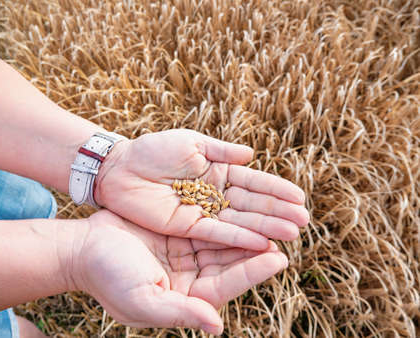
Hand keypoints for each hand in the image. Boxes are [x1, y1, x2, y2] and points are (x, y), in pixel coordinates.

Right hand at [74, 210, 287, 333]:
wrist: (82, 248)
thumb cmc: (108, 277)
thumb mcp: (142, 300)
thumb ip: (180, 313)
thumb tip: (216, 326)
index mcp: (186, 298)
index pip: (226, 286)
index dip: (251, 272)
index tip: (278, 257)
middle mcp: (190, 277)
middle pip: (230, 262)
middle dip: (258, 248)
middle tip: (288, 232)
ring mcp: (186, 253)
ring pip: (223, 241)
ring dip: (248, 229)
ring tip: (275, 217)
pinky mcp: (179, 231)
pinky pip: (208, 223)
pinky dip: (226, 216)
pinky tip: (242, 204)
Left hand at [95, 129, 308, 249]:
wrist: (121, 168)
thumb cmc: (154, 150)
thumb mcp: (191, 143)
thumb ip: (221, 151)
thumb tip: (251, 155)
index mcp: (217, 171)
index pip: (253, 182)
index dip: (276, 190)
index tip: (299, 197)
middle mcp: (214, 194)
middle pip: (251, 204)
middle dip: (277, 212)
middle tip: (304, 221)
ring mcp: (203, 211)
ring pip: (239, 221)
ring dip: (264, 227)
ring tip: (291, 234)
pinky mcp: (188, 226)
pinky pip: (217, 232)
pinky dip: (238, 237)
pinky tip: (260, 242)